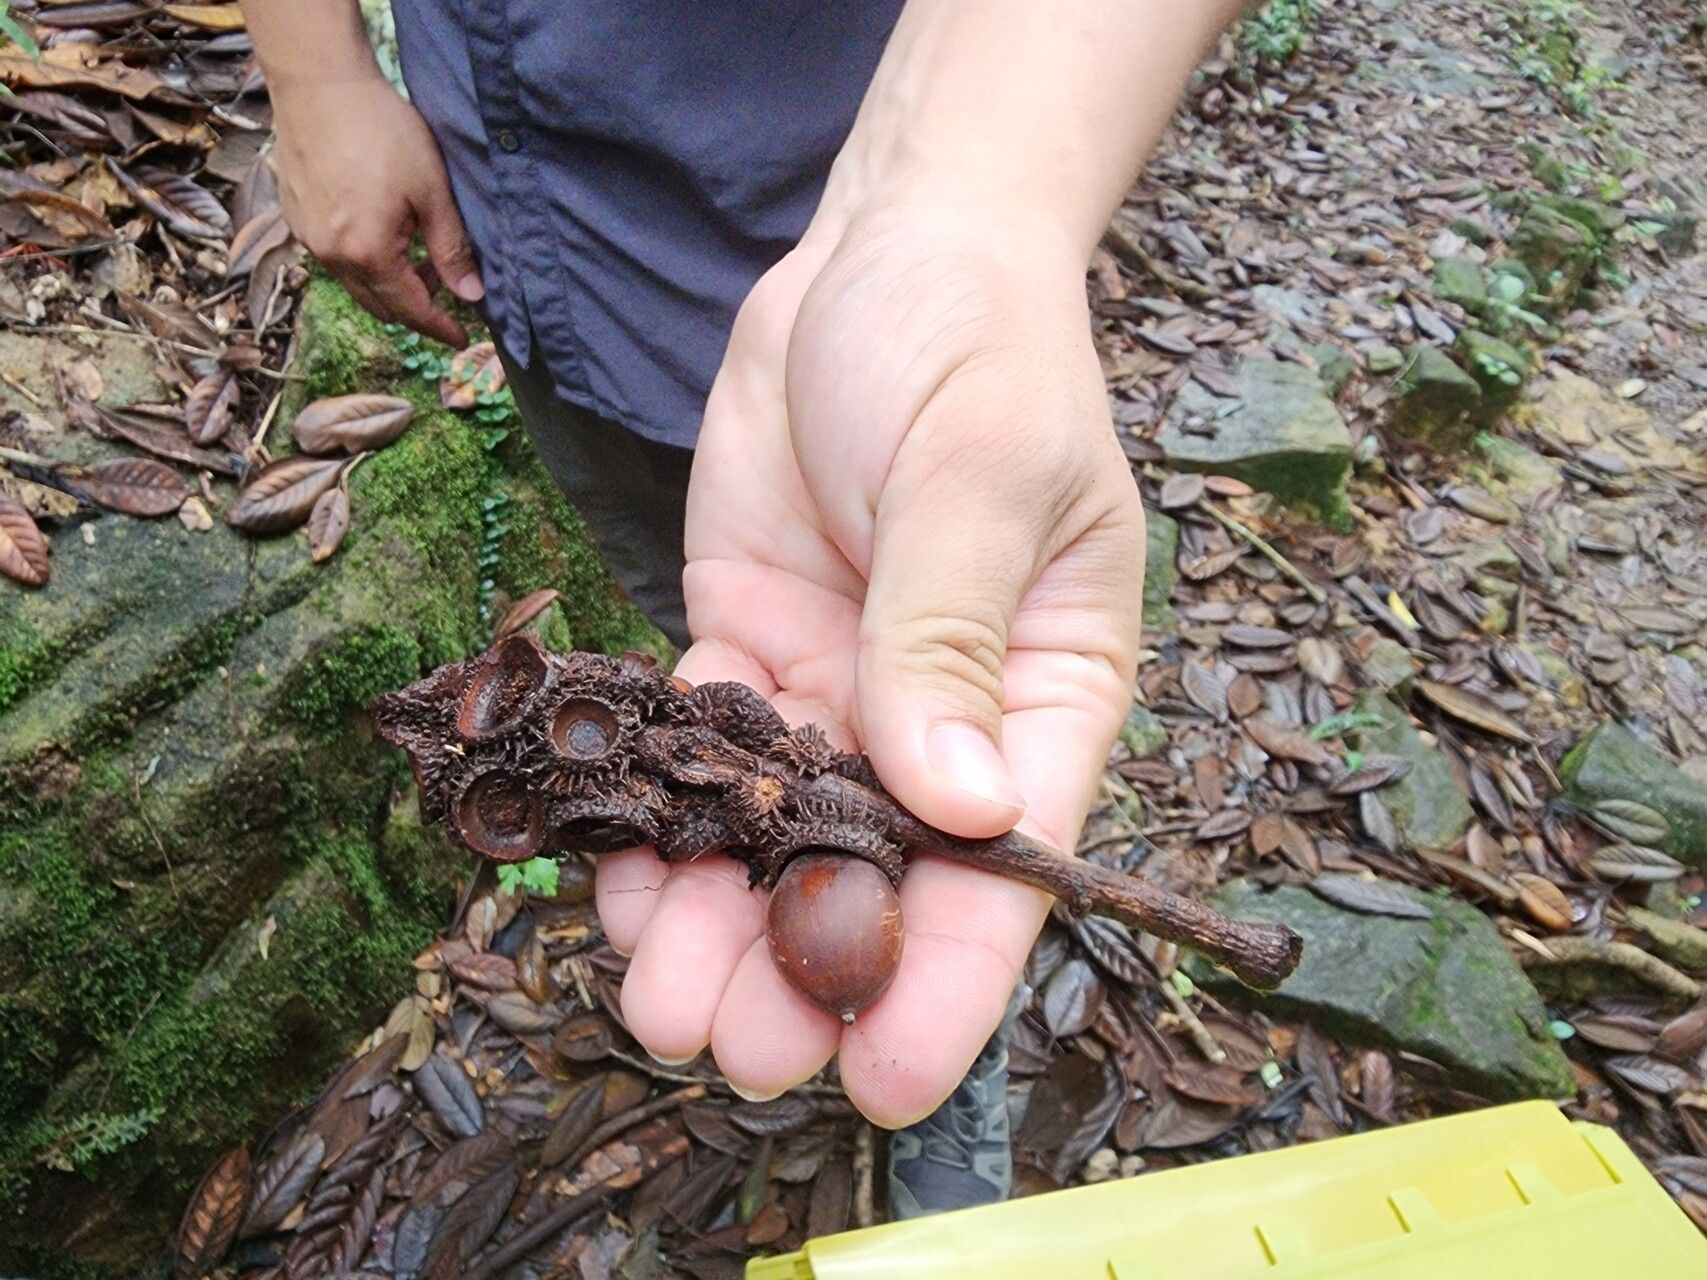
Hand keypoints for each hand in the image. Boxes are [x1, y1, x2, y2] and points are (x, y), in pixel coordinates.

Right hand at [271, 75, 480, 346]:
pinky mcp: (295, 216)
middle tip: (447, 290)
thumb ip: (451, 248)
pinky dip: (364, 261)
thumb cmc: (381, 130)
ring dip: (389, 283)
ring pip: (356, 283)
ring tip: (419, 256)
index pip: (411, 310)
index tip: (462, 339)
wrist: (318, 83)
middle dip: (416, 307)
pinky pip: (335, 259)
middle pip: (380, 305)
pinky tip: (384, 233)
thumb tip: (471, 295)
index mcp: (367, 254)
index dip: (440, 328)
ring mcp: (307, 237)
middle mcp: (331, 256)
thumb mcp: (431, 191)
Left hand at [597, 198, 1145, 1126]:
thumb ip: (952, 632)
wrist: (883, 255)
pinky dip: (652, 816)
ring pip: (771, 836)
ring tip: (652, 1001)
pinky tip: (610, 875)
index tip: (887, 1082)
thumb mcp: (978, 473)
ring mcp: (835, 687)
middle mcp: (939, 715)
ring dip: (712, 920)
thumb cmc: (973, 346)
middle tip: (726, 1048)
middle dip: (802, 970)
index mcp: (1043, 694)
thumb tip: (963, 807)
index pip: (1008, 866)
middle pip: (874, 877)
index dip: (952, 982)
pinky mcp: (747, 645)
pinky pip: (693, 755)